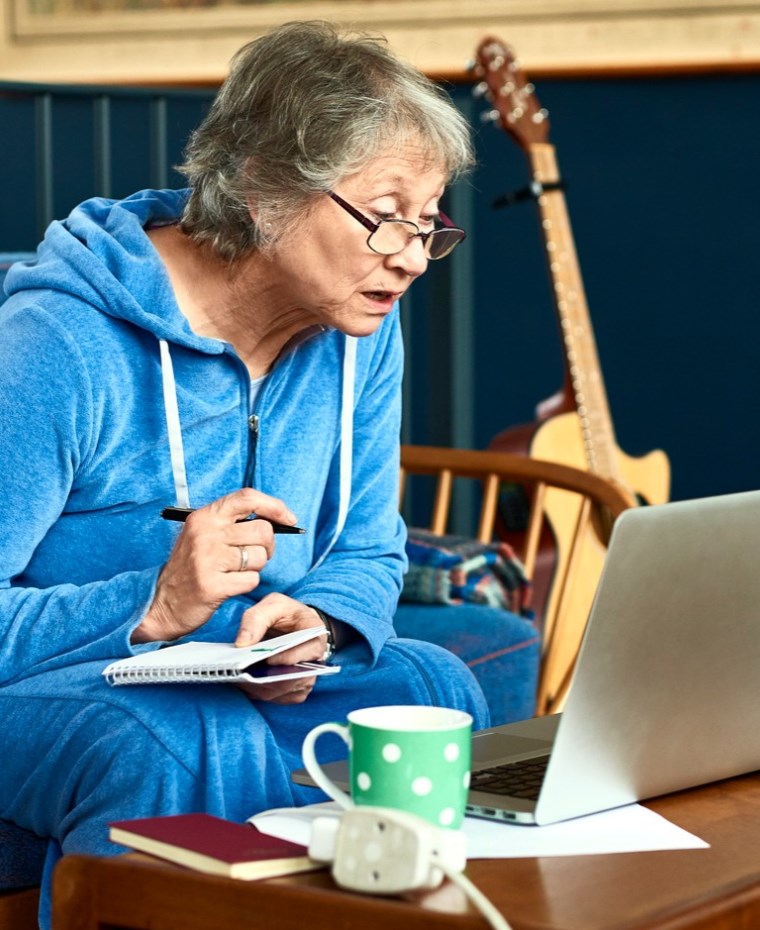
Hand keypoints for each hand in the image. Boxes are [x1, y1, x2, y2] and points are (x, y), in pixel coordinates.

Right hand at [133, 488, 298, 642]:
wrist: (161, 604)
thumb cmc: (190, 569)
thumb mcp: (203, 535)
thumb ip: (232, 523)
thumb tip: (276, 517)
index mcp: (205, 516)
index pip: (247, 497)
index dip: (274, 506)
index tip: (289, 518)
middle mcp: (205, 533)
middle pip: (262, 530)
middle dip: (267, 546)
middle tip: (254, 557)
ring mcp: (207, 559)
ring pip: (259, 557)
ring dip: (255, 568)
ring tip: (235, 572)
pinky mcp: (211, 584)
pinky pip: (251, 580)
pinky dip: (247, 584)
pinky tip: (230, 585)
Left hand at [234, 595, 326, 704]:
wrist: (294, 626)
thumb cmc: (286, 614)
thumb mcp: (273, 604)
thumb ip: (256, 618)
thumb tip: (242, 643)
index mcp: (316, 636)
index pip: (305, 653)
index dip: (284, 659)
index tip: (264, 659)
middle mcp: (315, 662)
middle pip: (291, 678)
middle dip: (264, 677)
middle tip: (241, 672)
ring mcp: (305, 679)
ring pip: (280, 691)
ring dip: (257, 686)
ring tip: (237, 676)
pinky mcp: (294, 691)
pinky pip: (274, 698)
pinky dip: (257, 691)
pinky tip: (243, 681)